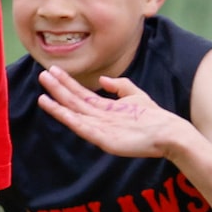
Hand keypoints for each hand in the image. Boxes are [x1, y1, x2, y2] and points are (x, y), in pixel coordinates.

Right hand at [35, 65, 193, 159]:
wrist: (169, 134)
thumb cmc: (154, 118)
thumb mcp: (135, 96)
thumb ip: (120, 86)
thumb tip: (102, 80)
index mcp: (105, 110)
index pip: (81, 95)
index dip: (67, 83)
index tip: (54, 70)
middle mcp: (99, 120)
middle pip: (74, 102)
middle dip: (58, 89)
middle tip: (42, 74)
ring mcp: (101, 130)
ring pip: (74, 114)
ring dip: (58, 103)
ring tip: (43, 92)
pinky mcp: (105, 140)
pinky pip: (83, 128)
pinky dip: (69, 119)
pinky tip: (57, 110)